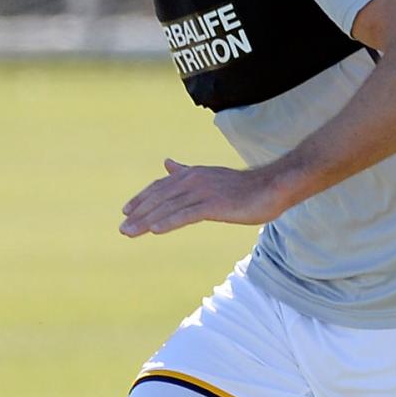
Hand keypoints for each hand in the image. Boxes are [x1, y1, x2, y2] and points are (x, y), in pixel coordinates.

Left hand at [119, 158, 289, 235]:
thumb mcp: (209, 176)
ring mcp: (204, 192)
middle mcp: (194, 180)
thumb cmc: (243, 187)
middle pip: (160, 198)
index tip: (126, 211)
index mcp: (192, 174)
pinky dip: (169, 221)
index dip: (142, 199)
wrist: (272, 187)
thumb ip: (186, 172)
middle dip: (139, 213)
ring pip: (169, 207)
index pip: (160, 187)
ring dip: (147, 221)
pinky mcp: (215, 205)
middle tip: (123, 228)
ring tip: (130, 232)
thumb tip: (167, 163)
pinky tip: (155, 230)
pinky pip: (187, 214)